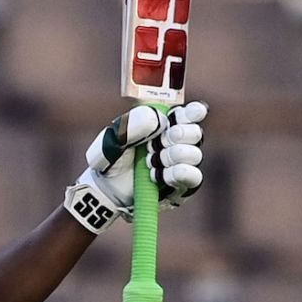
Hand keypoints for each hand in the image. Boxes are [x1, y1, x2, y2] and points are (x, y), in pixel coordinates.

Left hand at [63, 101, 207, 233]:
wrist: (106, 189)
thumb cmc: (112, 158)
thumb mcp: (115, 137)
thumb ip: (134, 123)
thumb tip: (161, 121)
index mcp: (166, 123)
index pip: (191, 113)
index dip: (193, 112)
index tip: (186, 115)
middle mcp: (179, 142)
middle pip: (195, 133)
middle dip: (175, 136)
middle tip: (152, 144)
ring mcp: (182, 164)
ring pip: (194, 154)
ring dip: (170, 157)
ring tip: (149, 163)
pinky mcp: (182, 185)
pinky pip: (194, 177)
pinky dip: (176, 174)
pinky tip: (158, 176)